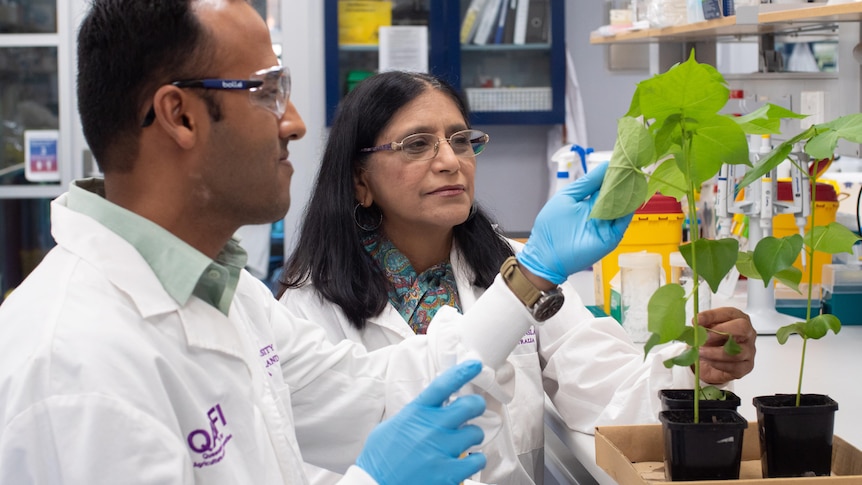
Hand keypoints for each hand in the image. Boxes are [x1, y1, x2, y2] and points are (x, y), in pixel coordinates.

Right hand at [356, 360, 486, 484]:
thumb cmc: (380, 459)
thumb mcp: (390, 428)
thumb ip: (413, 416)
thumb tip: (428, 410)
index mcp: (415, 413)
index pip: (442, 385)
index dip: (462, 372)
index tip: (475, 364)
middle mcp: (431, 428)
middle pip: (469, 405)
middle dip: (476, 405)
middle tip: (474, 410)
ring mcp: (441, 450)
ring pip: (476, 433)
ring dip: (472, 437)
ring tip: (463, 442)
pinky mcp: (448, 474)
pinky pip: (478, 460)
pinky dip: (475, 460)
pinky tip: (466, 462)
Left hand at [518, 161, 633, 284]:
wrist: (546, 256)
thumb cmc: (551, 227)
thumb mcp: (568, 197)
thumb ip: (587, 183)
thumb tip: (605, 166)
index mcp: (589, 201)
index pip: (605, 183)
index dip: (613, 172)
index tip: (623, 159)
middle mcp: (600, 212)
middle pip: (617, 193)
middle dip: (624, 180)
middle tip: (633, 164)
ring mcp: (607, 224)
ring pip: (623, 205)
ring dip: (629, 191)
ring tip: (634, 176)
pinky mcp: (611, 237)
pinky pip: (623, 221)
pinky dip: (629, 208)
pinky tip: (632, 194)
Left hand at [697, 307, 756, 384]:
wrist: (710, 363)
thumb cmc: (710, 342)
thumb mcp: (704, 330)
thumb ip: (702, 326)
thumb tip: (696, 324)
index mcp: (737, 319)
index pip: (729, 313)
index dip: (712, 316)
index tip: (697, 320)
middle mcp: (747, 333)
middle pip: (742, 328)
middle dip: (721, 331)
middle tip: (704, 337)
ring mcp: (749, 350)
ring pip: (737, 351)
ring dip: (714, 352)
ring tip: (699, 352)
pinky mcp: (746, 366)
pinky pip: (734, 366)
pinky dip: (717, 363)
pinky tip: (707, 360)